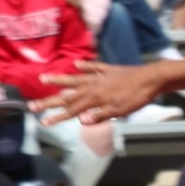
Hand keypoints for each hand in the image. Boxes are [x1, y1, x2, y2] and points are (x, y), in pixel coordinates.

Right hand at [37, 61, 164, 124]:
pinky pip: (94, 68)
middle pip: (68, 95)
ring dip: (59, 79)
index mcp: (94, 98)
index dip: (57, 116)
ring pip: (75, 79)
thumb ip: (100, 115)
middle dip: (49, 101)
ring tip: (44, 78)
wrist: (152, 78)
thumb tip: (81, 121)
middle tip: (31, 105)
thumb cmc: (137, 97)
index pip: (72, 110)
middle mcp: (92, 86)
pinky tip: (76, 64)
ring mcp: (100, 76)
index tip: (42, 121)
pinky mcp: (109, 70)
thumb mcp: (120, 111)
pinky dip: (85, 66)